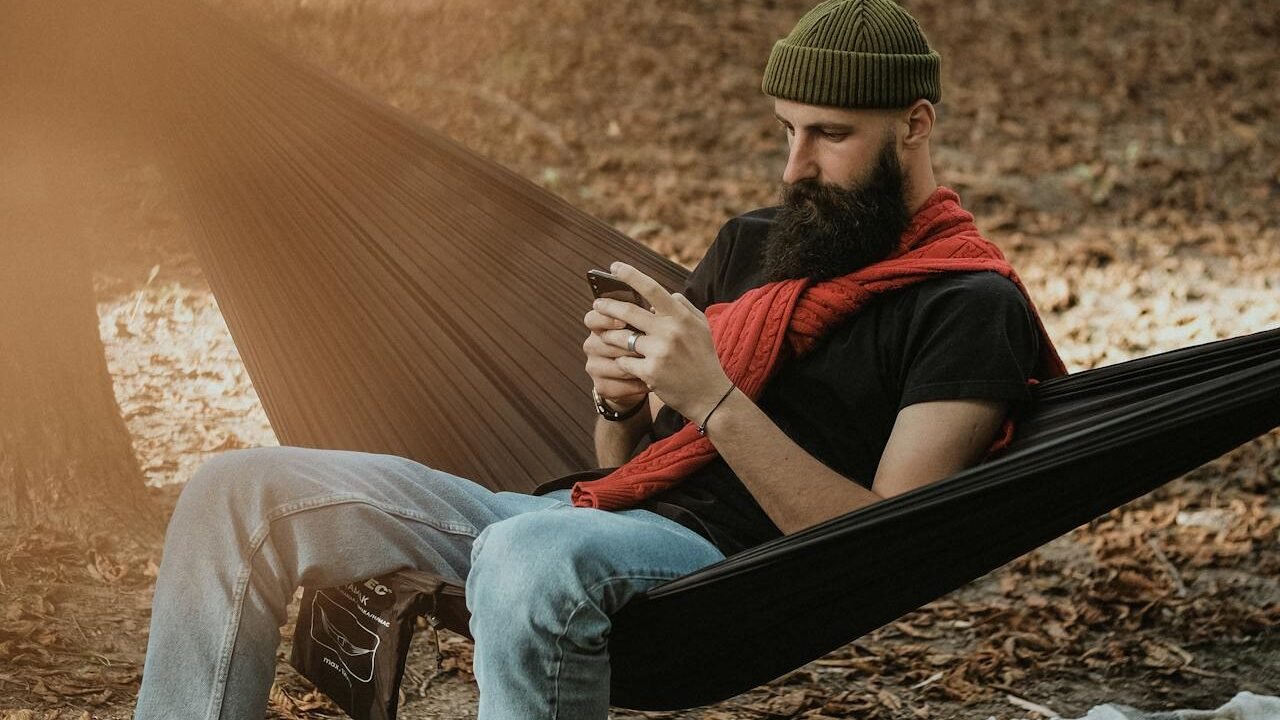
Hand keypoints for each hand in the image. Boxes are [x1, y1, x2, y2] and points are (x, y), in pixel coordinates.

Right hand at [582, 297, 648, 405]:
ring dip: (638, 365)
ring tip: (655, 364)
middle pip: (606, 343)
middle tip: (650, 347)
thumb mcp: (644, 325)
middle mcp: (592, 344)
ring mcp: (594, 366)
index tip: (623, 323)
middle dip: (631, 345)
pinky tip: (650, 382)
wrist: (639, 376)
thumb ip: (645, 314)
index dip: (606, 319)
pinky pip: (620, 386)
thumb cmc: (644, 344)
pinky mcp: (601, 386)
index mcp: (599, 325)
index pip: (592, 318)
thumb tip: (658, 305)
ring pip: (616, 365)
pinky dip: (638, 384)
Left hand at [594, 261, 732, 422]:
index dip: (630, 275)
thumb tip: (665, 293)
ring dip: (609, 336)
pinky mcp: (650, 373)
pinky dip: (622, 362)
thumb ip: (683, 306)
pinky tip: (626, 364)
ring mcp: (659, 353)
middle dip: (607, 306)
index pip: (652, 289)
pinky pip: (624, 362)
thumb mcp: (701, 327)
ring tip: (605, 335)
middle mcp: (670, 332)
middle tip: (596, 304)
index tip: (614, 267)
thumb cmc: (703, 358)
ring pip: (621, 338)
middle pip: (628, 312)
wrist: (710, 396)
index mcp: (681, 317)